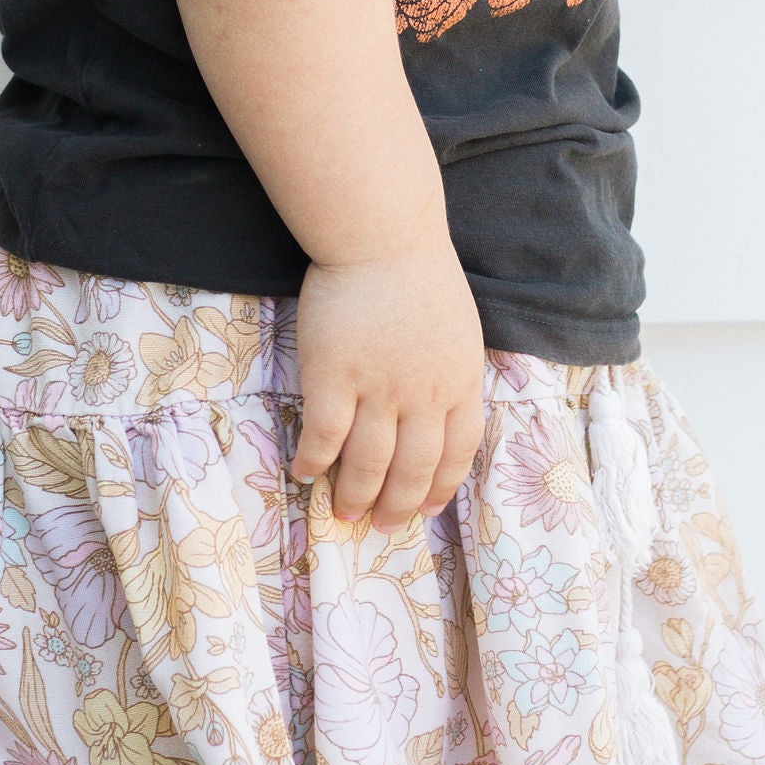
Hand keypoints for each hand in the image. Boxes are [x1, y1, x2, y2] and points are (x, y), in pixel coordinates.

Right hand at [293, 240, 485, 527]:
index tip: (427, 507)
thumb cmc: (421, 274)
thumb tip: (442, 407)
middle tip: (383, 525)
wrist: (383, 238)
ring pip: (369, 462)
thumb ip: (452, 371)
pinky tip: (305, 473)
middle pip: (414, 467)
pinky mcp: (334, 377)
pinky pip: (324, 435)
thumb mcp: (460, 330)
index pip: (458, 451)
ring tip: (345, 513)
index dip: (442, 485)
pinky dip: (314, 461)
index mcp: (459, 383)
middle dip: (398, 504)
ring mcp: (379, 389)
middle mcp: (424, 396)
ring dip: (356, 494)